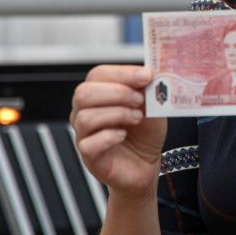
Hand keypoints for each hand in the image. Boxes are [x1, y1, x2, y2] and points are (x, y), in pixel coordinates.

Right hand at [70, 65, 166, 198]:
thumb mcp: (151, 105)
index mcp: (98, 93)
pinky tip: (123, 135)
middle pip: (84, 93)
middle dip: (117, 93)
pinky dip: (109, 137)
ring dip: (117, 114)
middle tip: (139, 100)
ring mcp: (84, 134)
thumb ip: (148, 89)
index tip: (146, 76)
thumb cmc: (144, 131)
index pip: (98, 74)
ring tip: (137, 118)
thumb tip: (148, 72)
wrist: (147, 162)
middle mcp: (84, 111)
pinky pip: (88, 144)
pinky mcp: (88, 156)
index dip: (122, 73)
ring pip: (85, 117)